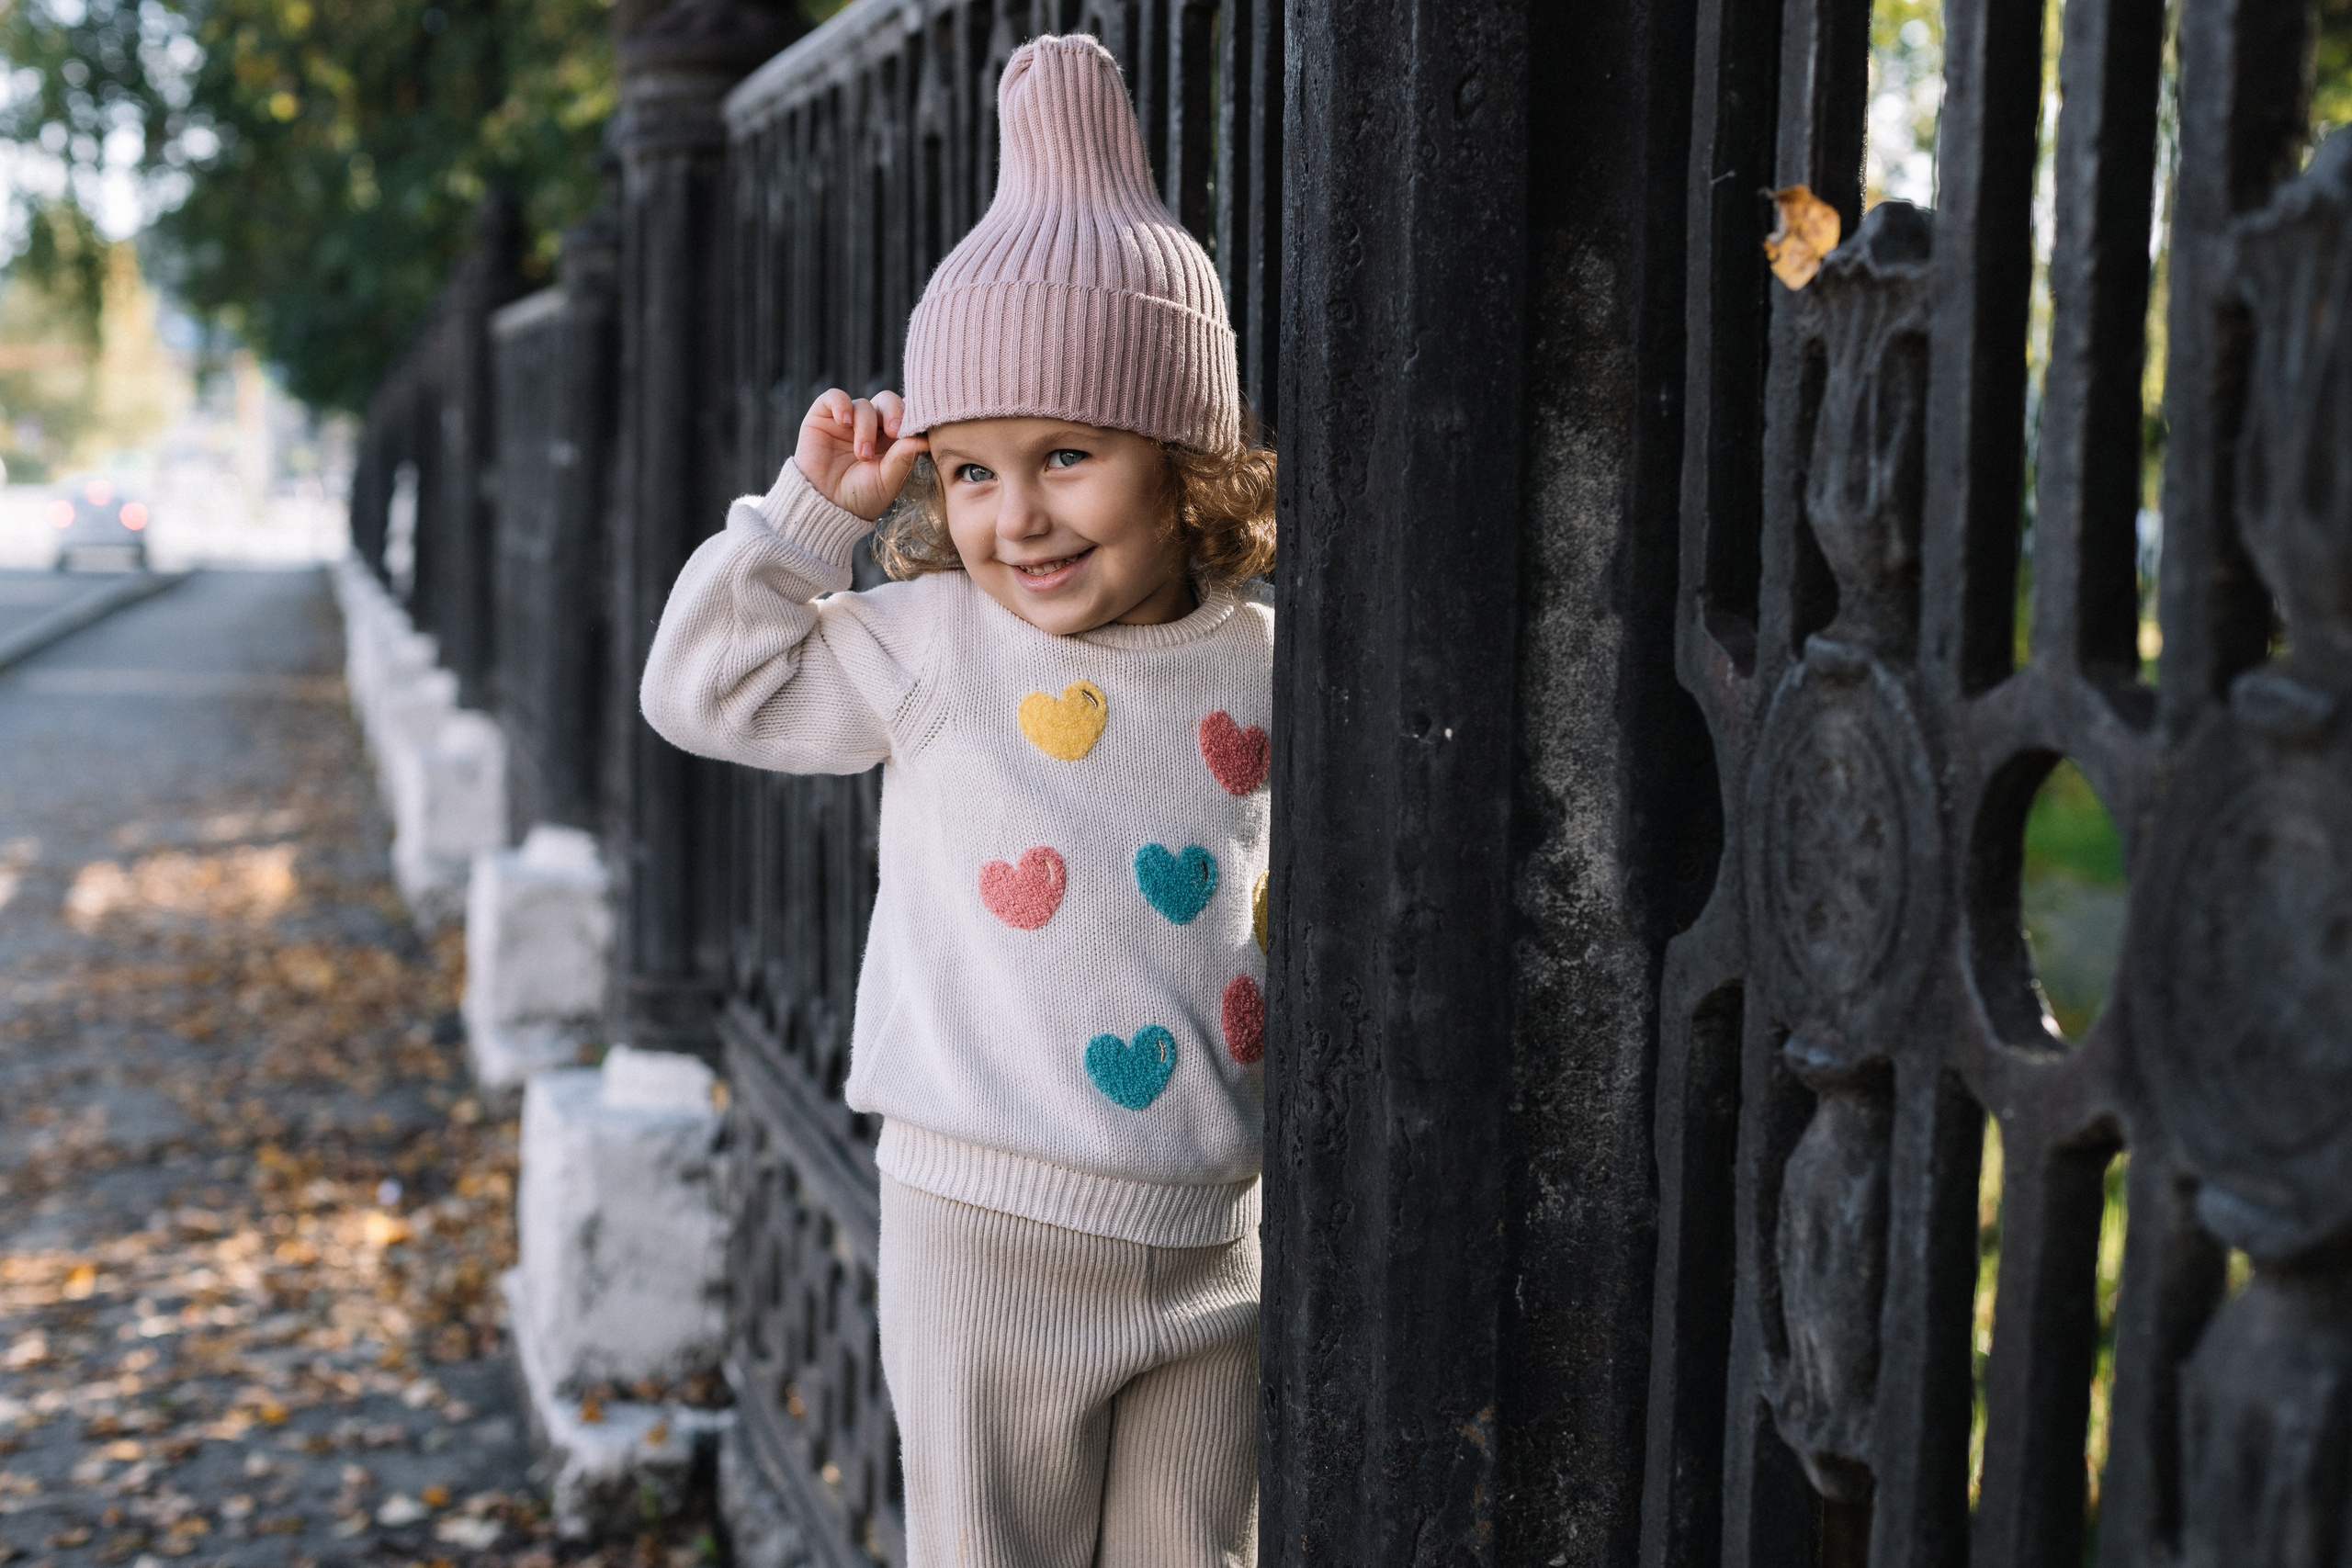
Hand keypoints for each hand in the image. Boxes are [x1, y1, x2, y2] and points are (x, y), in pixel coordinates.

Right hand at [795, 388, 929, 521]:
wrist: (826, 505)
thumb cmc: (861, 496)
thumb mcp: (887, 481)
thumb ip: (904, 458)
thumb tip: (926, 440)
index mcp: (892, 439)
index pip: (906, 414)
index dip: (912, 416)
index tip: (916, 430)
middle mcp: (872, 426)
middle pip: (888, 401)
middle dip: (894, 413)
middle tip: (893, 432)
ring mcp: (848, 420)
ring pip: (864, 405)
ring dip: (865, 428)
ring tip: (863, 455)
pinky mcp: (823, 416)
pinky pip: (835, 397)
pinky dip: (841, 404)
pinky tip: (844, 422)